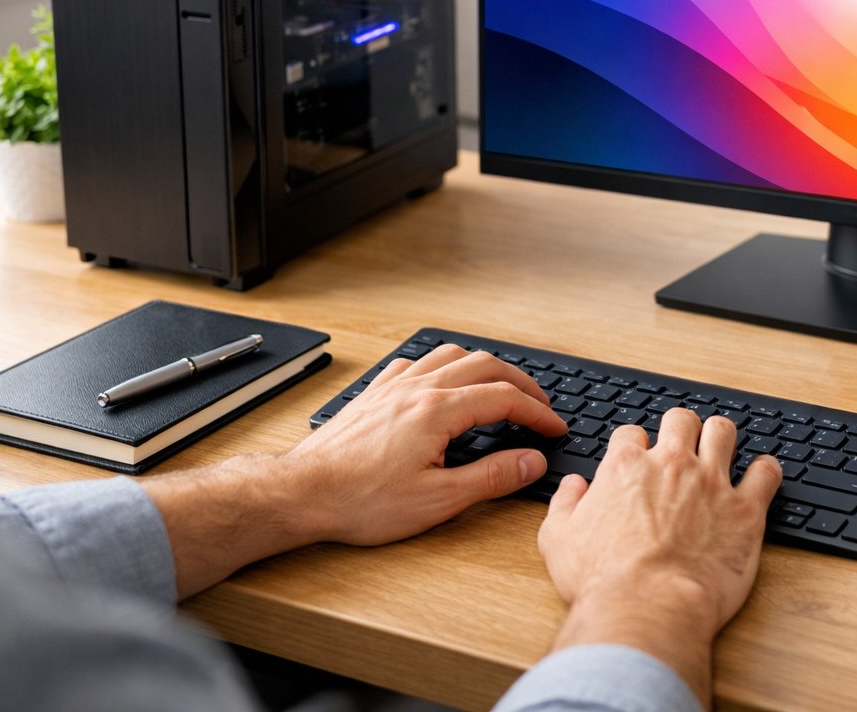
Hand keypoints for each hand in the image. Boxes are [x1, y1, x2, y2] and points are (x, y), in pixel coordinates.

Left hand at [281, 343, 567, 545]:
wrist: (302, 493)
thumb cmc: (362, 501)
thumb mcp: (439, 499)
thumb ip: (492, 477)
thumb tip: (532, 461)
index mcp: (438, 411)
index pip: (505, 399)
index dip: (538, 413)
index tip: (554, 428)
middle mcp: (417, 388)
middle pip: (485, 366)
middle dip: (520, 383)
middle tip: (539, 406)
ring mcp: (393, 387)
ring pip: (450, 355)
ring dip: (484, 366)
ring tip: (500, 387)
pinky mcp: (373, 394)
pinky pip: (415, 362)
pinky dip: (441, 365)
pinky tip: (442, 382)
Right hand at [536, 408, 782, 706]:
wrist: (647, 609)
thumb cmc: (603, 581)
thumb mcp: (558, 541)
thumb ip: (564, 505)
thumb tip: (572, 486)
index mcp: (626, 467)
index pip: (631, 434)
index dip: (633, 447)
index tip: (638, 461)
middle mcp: (671, 465)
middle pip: (680, 420)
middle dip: (680, 430)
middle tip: (682, 448)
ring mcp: (711, 483)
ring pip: (723, 432)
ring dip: (721, 438)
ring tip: (721, 450)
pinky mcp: (745, 510)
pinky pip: (766, 473)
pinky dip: (765, 471)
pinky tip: (761, 477)